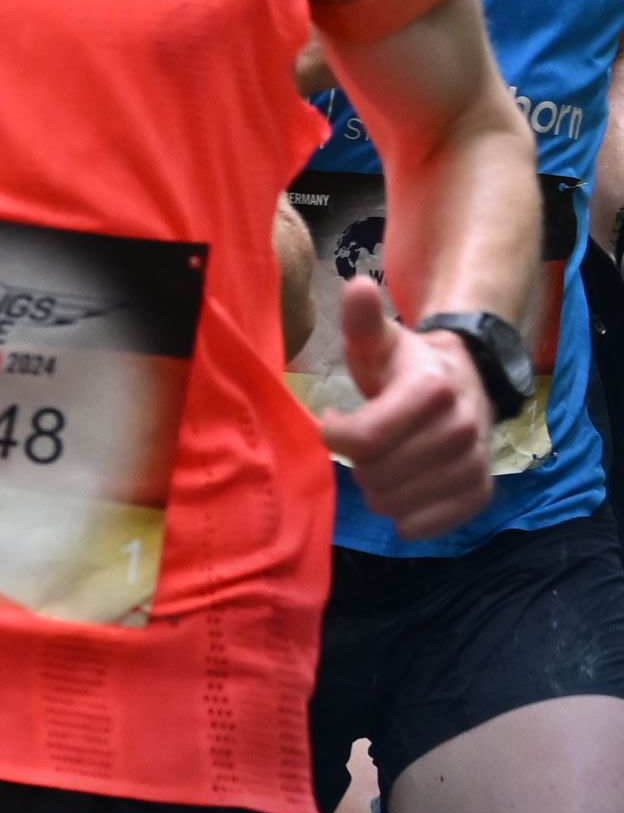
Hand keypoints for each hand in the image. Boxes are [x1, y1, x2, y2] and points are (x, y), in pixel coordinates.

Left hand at [322, 276, 499, 540]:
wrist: (466, 385)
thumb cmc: (406, 367)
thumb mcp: (381, 341)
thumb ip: (362, 320)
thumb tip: (355, 286)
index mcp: (432, 391)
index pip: (363, 439)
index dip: (336, 436)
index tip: (334, 422)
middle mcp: (461, 429)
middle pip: (374, 475)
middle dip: (357, 462)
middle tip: (366, 443)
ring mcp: (474, 465)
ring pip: (393, 504)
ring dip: (377, 488)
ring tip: (385, 461)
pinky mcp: (479, 495)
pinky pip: (425, 527)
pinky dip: (406, 516)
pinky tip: (405, 489)